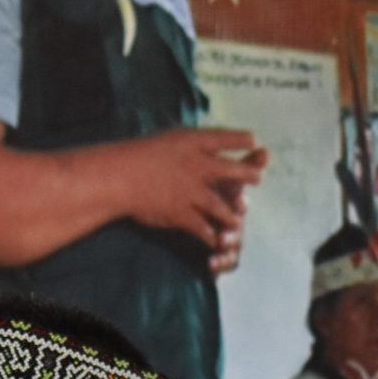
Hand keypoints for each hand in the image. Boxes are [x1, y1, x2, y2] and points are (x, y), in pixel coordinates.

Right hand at [113, 129, 266, 251]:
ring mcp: (192, 191)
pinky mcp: (182, 213)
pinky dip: (211, 236)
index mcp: (193, 143)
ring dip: (232, 214)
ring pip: (221, 206)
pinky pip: (203, 228)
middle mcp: (198, 166)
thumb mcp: (167, 140)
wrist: (119, 177)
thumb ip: (188, 145)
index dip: (241, 140)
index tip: (254, 140)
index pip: (224, 138)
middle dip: (248, 174)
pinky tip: (216, 240)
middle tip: (258, 178)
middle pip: (232, 171)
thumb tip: (203, 144)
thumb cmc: (138, 156)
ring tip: (240, 218)